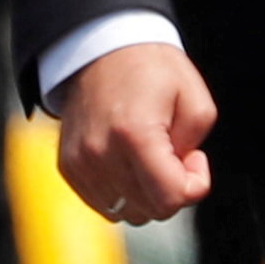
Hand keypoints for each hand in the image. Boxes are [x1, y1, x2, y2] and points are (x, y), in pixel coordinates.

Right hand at [54, 42, 215, 226]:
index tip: (193, 157)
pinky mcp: (69, 167)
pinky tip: (127, 161)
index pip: (171, 198)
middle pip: (151, 210)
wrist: (99, 51)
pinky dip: (123, 190)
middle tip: (172, 153)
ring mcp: (80, 163)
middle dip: (171, 188)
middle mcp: (100, 154)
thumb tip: (178, 178)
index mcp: (134, 135)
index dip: (195, 184)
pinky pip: (105, 203)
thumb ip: (195, 148)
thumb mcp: (196, 100)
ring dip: (146, 193)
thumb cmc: (149, 69)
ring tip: (148, 157)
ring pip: (128, 212)